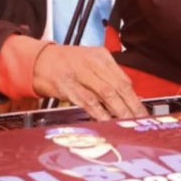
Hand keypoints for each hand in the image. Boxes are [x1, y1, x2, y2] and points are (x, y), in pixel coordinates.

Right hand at [32, 45, 148, 120]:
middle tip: (140, 121)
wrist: (37, 60)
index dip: (135, 98)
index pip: (124, 79)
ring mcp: (79, 73)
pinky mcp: (66, 84)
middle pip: (119, 86)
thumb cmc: (64, 64)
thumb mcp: (88, 63)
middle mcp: (92, 62)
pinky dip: (99, 112)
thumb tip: (126, 99)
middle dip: (132, 106)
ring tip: (127, 123)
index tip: (143, 111)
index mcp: (101, 56)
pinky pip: (87, 100)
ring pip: (106, 93)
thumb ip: (106, 78)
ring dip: (119, 111)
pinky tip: (106, 121)